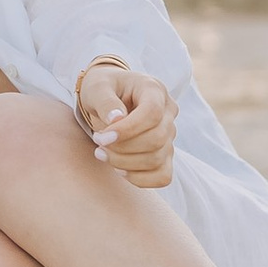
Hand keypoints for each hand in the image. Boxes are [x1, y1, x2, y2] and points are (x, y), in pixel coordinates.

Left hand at [75, 62, 174, 187]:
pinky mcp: (166, 154)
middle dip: (123, 148)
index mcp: (154, 90)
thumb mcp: (97, 87)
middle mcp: (168, 112)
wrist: (108, 96)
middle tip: (98, 143)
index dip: (128, 129)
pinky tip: (119, 169)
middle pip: (156, 139)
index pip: (152, 113)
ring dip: (125, 163)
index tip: (102, 137)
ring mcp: (170, 135)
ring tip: (101, 153)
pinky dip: (140, 179)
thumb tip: (116, 120)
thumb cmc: (103, 88)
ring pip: (157, 159)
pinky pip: (163, 176)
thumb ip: (105, 101)